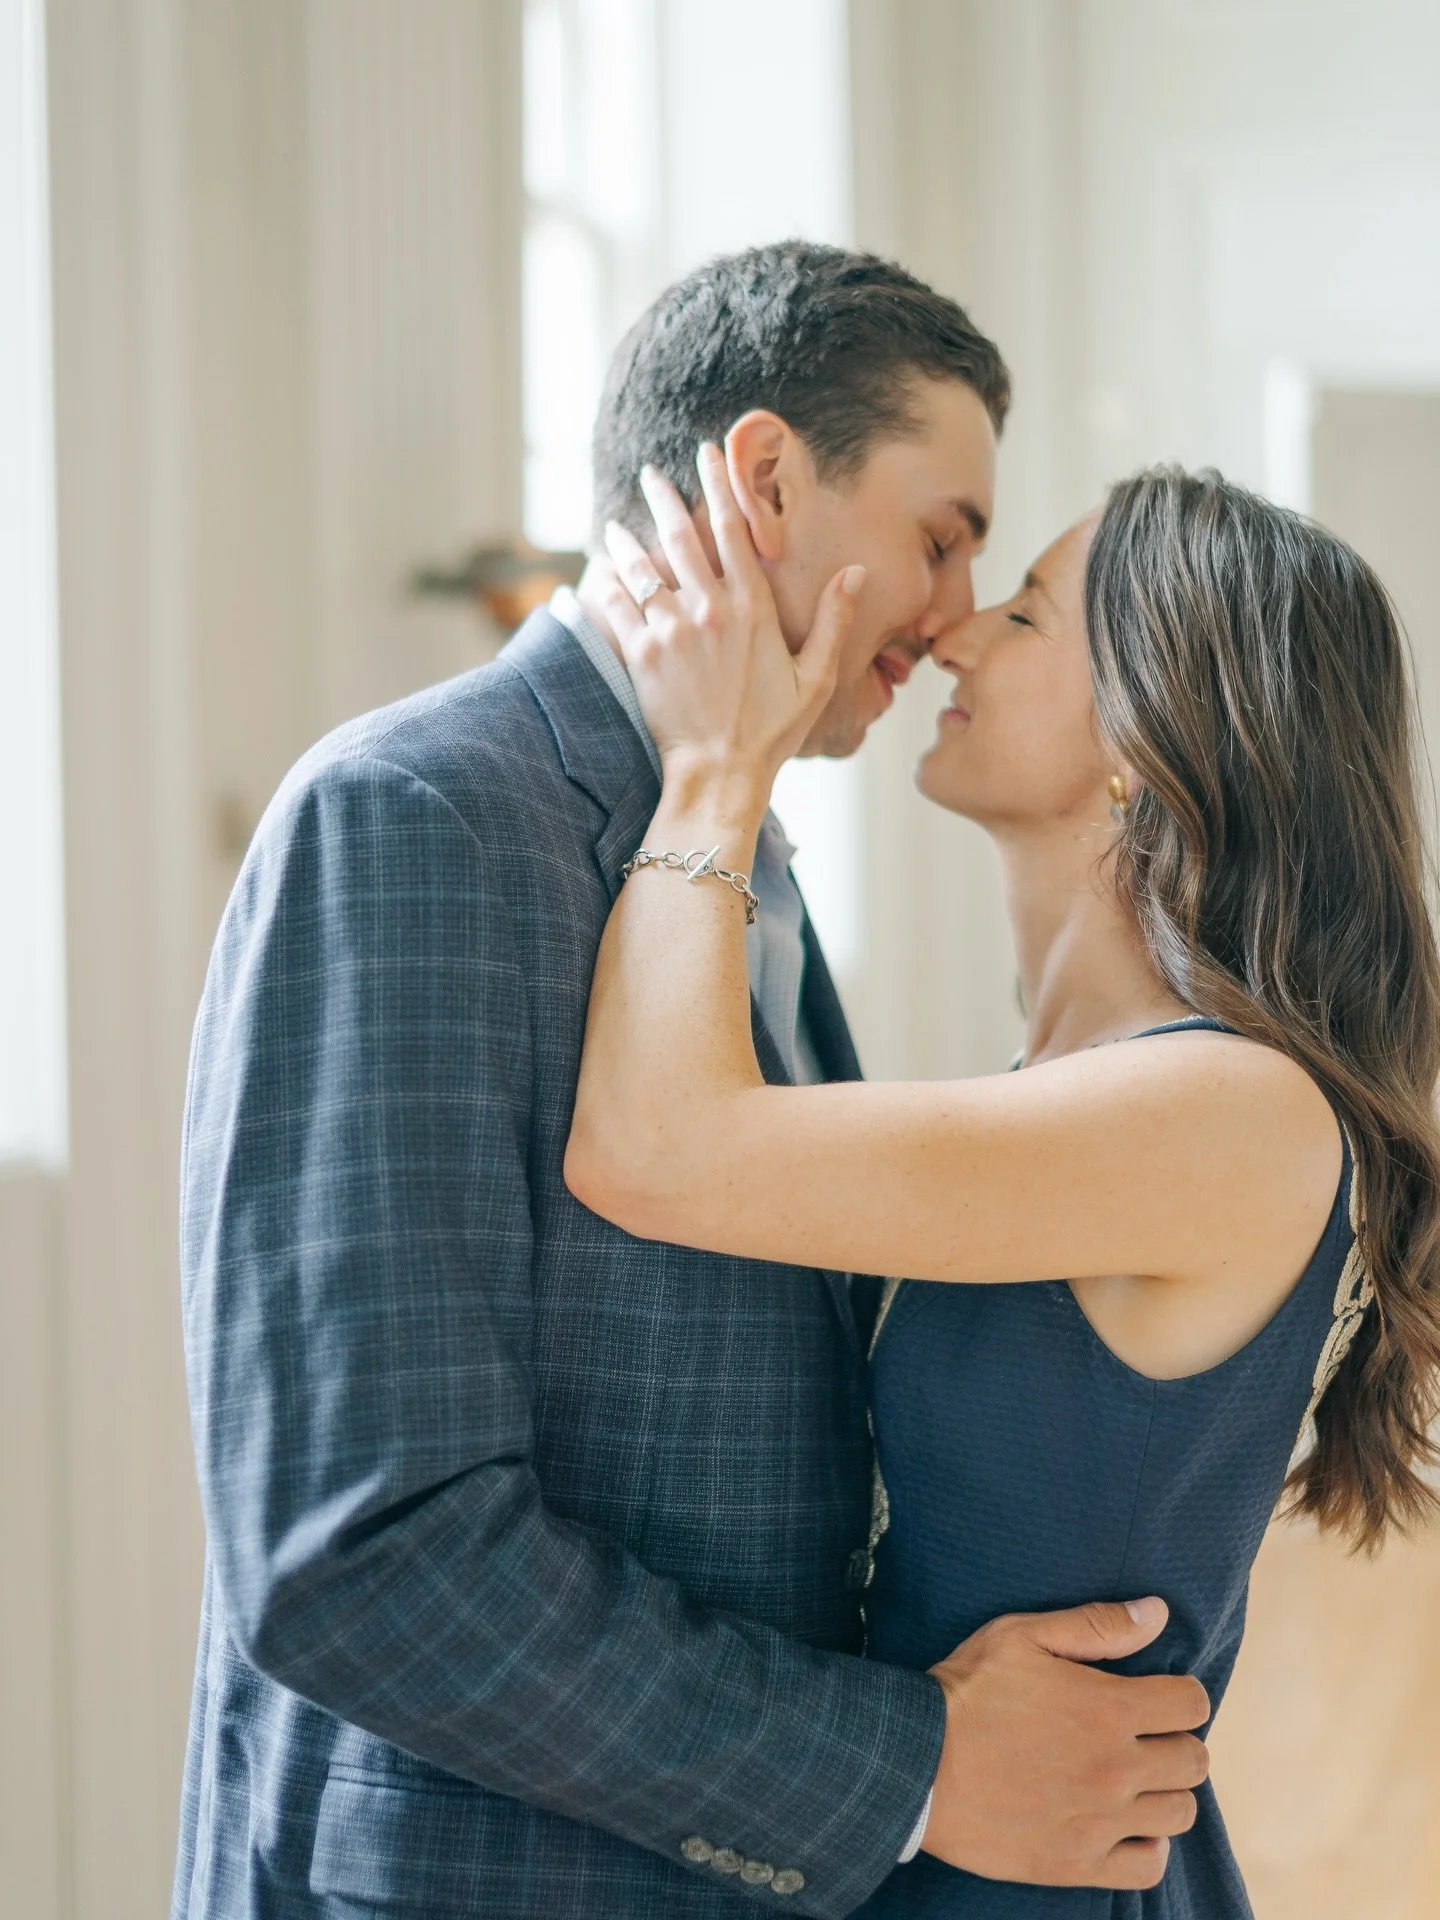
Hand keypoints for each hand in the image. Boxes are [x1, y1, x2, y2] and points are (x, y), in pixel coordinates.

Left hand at [593, 447, 863, 793]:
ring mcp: (672, 631)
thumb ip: (834, 621)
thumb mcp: (816, 678)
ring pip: (642, 568)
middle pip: (681, 536)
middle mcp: (710, 610)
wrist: (721, 772)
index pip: (734, 529)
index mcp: (754, 608)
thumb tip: (855, 573)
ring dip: (628, 539)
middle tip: (650, 474)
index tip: (707, 454)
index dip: (719, 485)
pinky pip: (617, 607)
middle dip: (664, 498)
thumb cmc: (771, 730)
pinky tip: (598, 569)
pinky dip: (606, 583)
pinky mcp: (642, 656)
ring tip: (615, 522)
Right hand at [920, 1597, 1208, 1889]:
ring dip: (1164, 1791)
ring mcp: (1101, 1822)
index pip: (1191, 1704)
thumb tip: (1158, 1613)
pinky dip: (1147, 1846)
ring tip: (1133, 1779)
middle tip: (1142, 1736)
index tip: (1155, 1696)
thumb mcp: (1021, 1635)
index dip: (1179, 1694)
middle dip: (1175, 1740)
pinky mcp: (1078, 1864)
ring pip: (1180, 1812)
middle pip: (1194, 1760)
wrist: (917, 1764)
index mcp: (1108, 1709)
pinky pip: (1149, 1867)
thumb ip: (1095, 1625)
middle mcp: (1116, 1769)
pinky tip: (1125, 1826)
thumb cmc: (967, 1692)